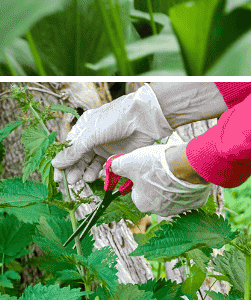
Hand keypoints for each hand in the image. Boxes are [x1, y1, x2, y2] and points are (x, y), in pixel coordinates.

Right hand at [52, 84, 172, 188]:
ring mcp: (106, 147)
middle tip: (72, 182)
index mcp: (84, 129)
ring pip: (91, 164)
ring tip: (85, 179)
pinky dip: (100, 173)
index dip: (62, 163)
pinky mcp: (118, 154)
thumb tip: (56, 163)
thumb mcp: (91, 134)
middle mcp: (93, 138)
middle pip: (79, 158)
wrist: (145, 118)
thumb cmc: (116, 119)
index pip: (68, 149)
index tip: (57, 177)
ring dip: (86, 172)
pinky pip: (106, 167)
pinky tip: (96, 177)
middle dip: (74, 170)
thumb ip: (75, 151)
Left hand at [109, 141, 210, 218]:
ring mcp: (180, 208)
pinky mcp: (195, 203)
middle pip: (155, 195)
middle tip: (162, 168)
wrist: (187, 165)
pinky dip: (188, 187)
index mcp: (141, 204)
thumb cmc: (157, 165)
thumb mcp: (130, 162)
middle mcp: (160, 211)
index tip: (147, 169)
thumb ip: (118, 166)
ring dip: (173, 186)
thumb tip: (111, 166)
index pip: (136, 192)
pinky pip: (189, 195)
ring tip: (176, 170)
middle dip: (157, 184)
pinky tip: (188, 177)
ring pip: (173, 196)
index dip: (141, 178)